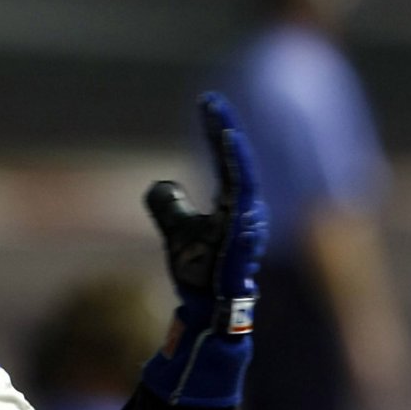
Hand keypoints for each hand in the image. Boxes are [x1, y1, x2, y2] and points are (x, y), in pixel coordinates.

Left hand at [140, 94, 267, 406]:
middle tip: (209, 101)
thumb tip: (162, 184)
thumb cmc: (198, 272)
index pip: (227, 159)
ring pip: (241, 170)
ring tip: (216, 114)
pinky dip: (235, 165)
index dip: (217, 131)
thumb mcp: (178, 230)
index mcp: (235, 203)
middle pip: (236, 156)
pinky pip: (242, 189)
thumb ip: (170, 205)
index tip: (206, 103)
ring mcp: (249, 218)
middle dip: (223, 127)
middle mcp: (248, 206)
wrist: (206, 308)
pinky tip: (225, 141)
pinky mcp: (244, 229)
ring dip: (228, 141)